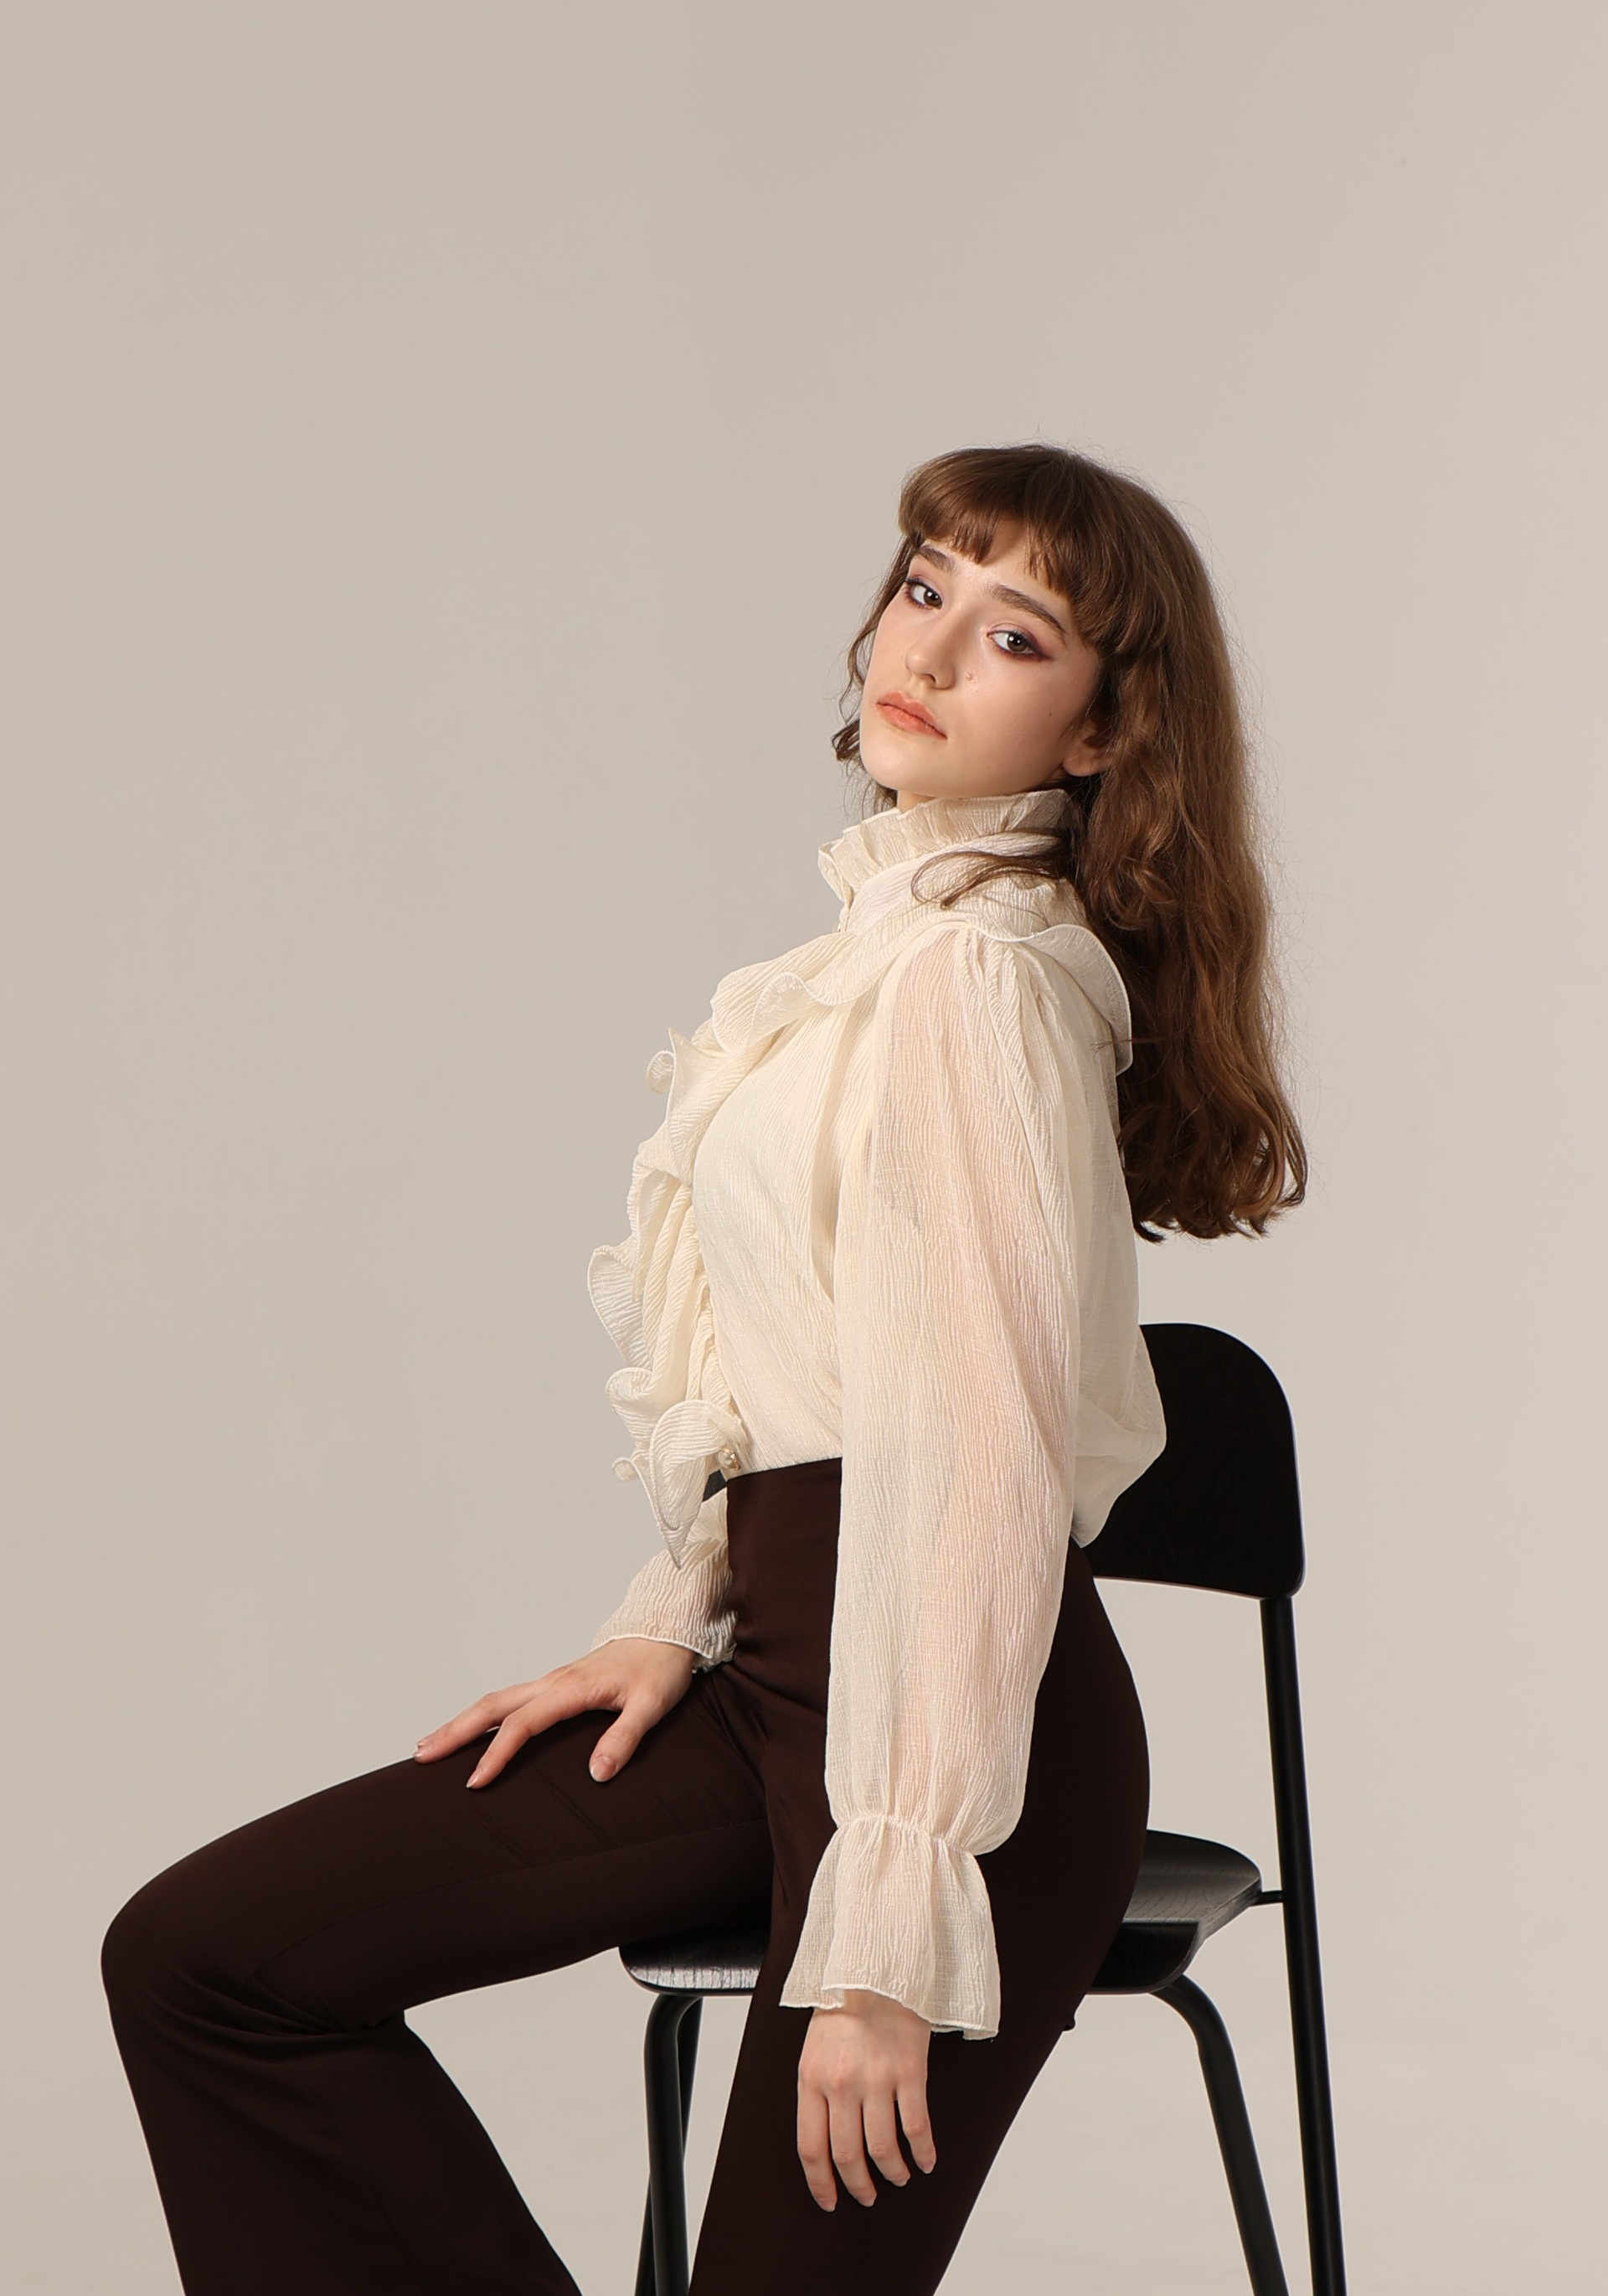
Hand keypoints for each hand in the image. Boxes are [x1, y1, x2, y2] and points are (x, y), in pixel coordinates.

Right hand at [414, 1638, 697, 1788]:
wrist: (669, 1633)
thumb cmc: (661, 1668)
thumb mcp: (653, 1706)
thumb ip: (625, 1738)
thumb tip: (597, 1774)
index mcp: (573, 1688)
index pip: (523, 1723)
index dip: (497, 1752)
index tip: (475, 1781)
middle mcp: (555, 1681)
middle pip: (492, 1704)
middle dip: (455, 1730)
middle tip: (421, 1756)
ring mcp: (553, 1681)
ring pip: (496, 1699)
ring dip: (462, 1721)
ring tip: (430, 1745)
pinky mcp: (558, 1684)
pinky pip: (511, 1699)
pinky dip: (483, 1715)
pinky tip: (474, 1731)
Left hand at [796, 1988, 935, 2210]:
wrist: (876, 1967)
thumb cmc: (843, 2008)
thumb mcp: (814, 2048)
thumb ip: (816, 2090)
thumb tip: (823, 2139)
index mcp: (811, 2078)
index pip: (811, 2147)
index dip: (821, 2183)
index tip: (830, 2201)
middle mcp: (841, 2083)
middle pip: (847, 2154)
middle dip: (858, 2185)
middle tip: (867, 2196)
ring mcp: (876, 2078)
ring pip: (882, 2148)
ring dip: (892, 2173)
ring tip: (898, 2177)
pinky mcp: (909, 2071)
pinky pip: (916, 2127)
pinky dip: (922, 2152)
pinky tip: (925, 2162)